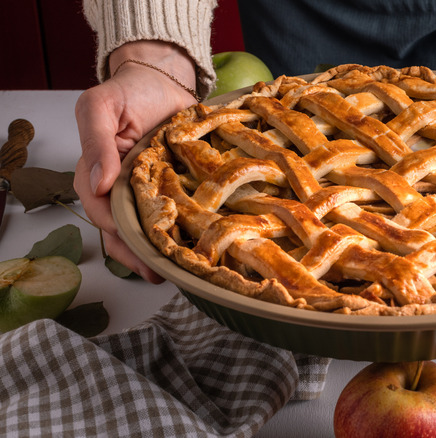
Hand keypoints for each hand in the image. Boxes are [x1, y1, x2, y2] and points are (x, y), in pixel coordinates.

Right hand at [74, 41, 197, 281]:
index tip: (136, 246)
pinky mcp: (169, 187)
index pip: (100, 210)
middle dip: (137, 254)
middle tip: (157, 274)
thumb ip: (96, 142)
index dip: (116, 230)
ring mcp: (145, 189)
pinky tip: (191, 247)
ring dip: (157, 251)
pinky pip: (171, 213)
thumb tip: (97, 184)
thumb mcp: (100, 107)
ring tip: (175, 271)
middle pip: (122, 229)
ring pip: (145, 227)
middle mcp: (118, 186)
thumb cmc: (129, 91)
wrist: (163, 78)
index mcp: (96, 172)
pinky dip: (178, 231)